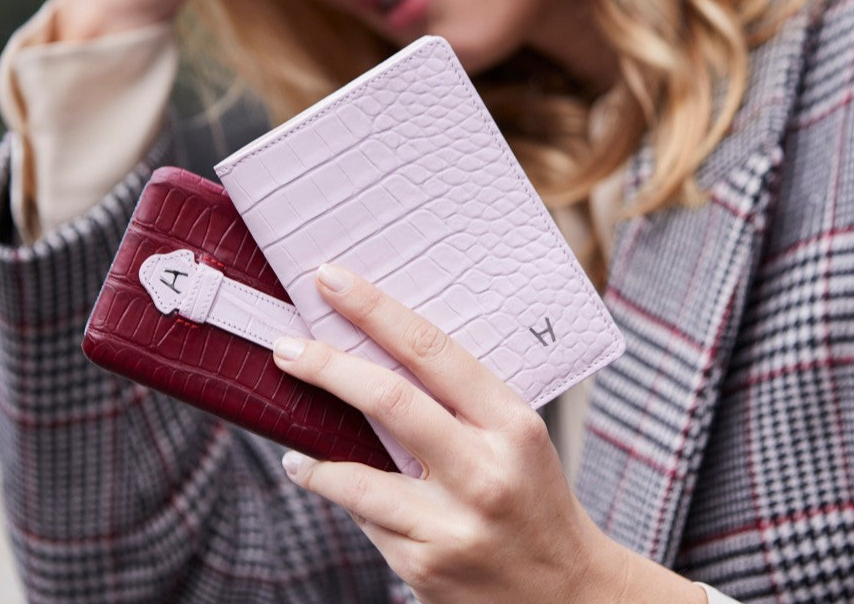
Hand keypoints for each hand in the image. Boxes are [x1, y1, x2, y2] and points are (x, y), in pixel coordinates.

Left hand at [272, 264, 705, 603]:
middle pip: (389, 401)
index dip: (375, 310)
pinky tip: (329, 484)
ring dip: (312, 455)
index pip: (432, 351)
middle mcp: (484, 471)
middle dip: (326, 366)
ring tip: (290, 441)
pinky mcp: (425, 568)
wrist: (568, 592)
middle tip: (285, 346)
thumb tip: (378, 357)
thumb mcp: (516, 440)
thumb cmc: (534, 500)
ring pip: (357, 475)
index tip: (332, 281)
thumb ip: (461, 404)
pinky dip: (341, 496)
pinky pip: (366, 519)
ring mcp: (452, 525)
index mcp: (512, 424)